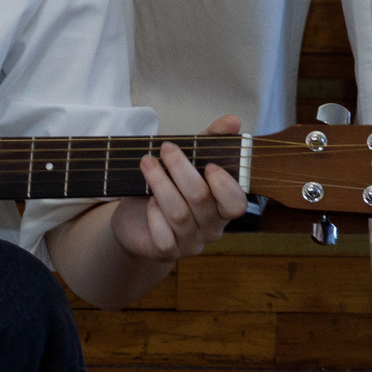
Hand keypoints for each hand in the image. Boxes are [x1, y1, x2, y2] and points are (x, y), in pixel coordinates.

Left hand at [111, 115, 245, 263]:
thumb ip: (210, 141)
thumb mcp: (189, 162)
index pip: (236, 203)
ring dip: (160, 184)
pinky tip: (147, 201)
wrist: (135, 221)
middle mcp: (211, 228)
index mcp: (222, 207)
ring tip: (146, 162)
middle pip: (200, 200)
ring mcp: (189, 242)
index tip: (207, 163)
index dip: (224, 185)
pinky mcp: (165, 252)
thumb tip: (233, 120)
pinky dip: (154, 216)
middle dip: (181, 171)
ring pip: (178, 214)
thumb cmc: (168, 188)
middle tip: (166, 148)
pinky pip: (163, 237)